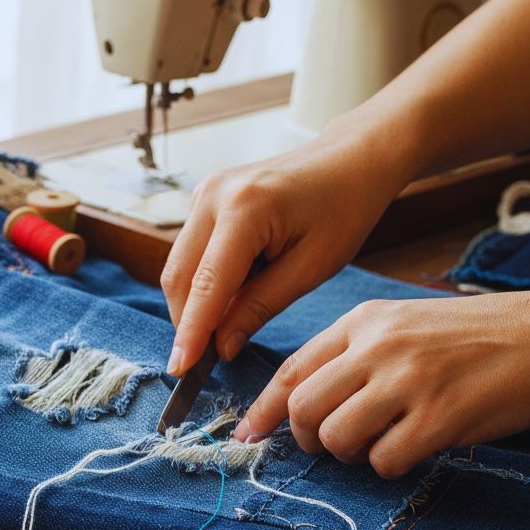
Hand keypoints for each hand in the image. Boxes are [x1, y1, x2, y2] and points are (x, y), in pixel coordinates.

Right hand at [160, 122, 413, 375]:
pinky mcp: (204, 199)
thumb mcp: (311, 268)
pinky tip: (230, 298)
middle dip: (186, 323)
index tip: (181, 370)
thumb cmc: (343, 208)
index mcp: (245, 208)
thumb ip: (259, 307)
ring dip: (193, 305)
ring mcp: (204, 193)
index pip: (206, 285)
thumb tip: (221, 346)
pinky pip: (189, 254)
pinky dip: (201, 285)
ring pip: (178, 267)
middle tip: (204, 363)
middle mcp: (213, 195)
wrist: (351, 158)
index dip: (191, 332)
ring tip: (224, 329)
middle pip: (178, 277)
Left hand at [233, 285, 529, 477]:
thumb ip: (351, 356)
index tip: (249, 433)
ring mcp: (409, 381)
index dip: (264, 409)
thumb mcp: (402, 324)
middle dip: (306, 439)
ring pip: (335, 438)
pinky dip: (389, 466)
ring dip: (349, 454)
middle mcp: (379, 347)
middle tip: (330, 445)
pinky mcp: (440, 417)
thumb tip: (298, 403)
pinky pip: (383, 461)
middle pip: (303, 409)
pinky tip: (413, 448)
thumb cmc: (472, 337)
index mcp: (363, 321)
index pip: (291, 370)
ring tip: (377, 443)